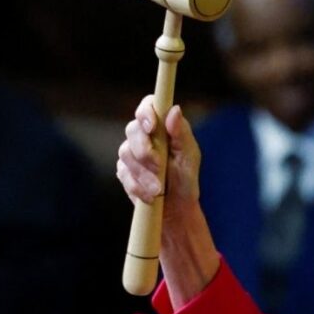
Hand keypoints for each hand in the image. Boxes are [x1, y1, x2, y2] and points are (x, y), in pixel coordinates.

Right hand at [116, 98, 201, 222]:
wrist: (176, 208)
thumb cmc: (186, 179)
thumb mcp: (189, 157)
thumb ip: (181, 134)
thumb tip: (174, 110)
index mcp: (162, 126)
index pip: (148, 106)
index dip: (146, 112)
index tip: (151, 127)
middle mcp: (144, 135)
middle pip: (132, 130)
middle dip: (145, 151)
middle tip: (159, 167)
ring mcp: (131, 152)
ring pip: (126, 153)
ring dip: (144, 173)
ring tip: (159, 189)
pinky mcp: (124, 170)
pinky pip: (124, 174)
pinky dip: (138, 186)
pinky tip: (150, 195)